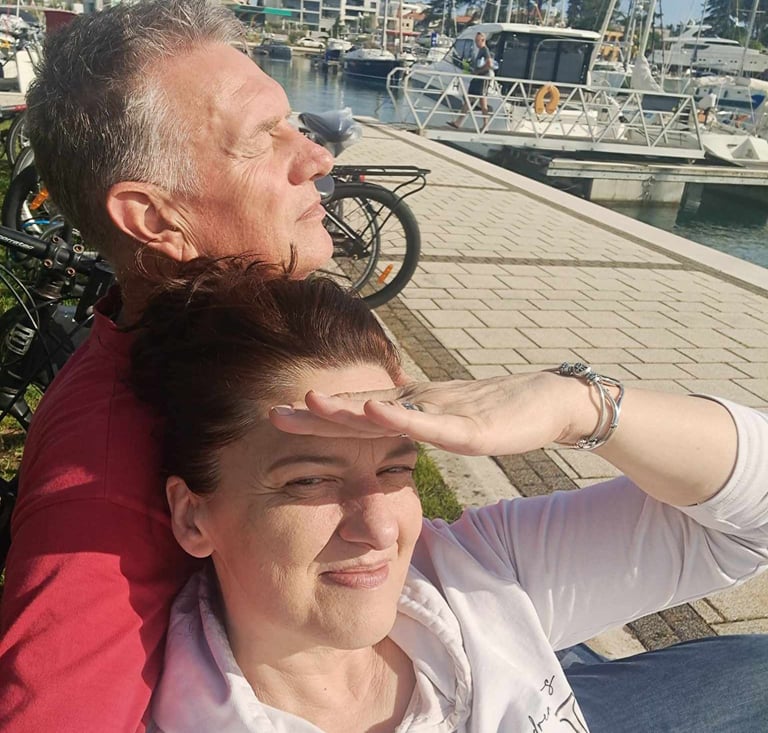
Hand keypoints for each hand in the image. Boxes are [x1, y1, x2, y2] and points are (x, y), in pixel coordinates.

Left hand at [269, 372, 582, 456]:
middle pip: (359, 409)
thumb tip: (382, 434)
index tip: (277, 418)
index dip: (316, 416)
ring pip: (387, 411)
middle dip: (315, 413)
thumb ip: (413, 426)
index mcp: (410, 408)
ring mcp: (442, 411)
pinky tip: (374, 411)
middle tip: (272, 414)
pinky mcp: (469, 425)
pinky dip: (400, 417)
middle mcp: (418, 404)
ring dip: (346, 406)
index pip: (355, 414)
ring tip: (309, 400)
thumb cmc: (495, 411)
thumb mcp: (445, 421)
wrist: (546, 401)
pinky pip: (430, 422)